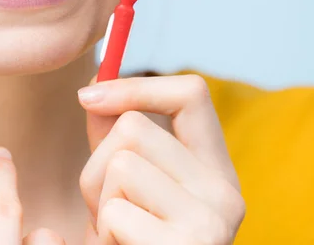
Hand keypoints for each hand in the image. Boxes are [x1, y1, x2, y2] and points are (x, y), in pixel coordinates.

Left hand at [78, 74, 245, 243]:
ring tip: (115, 233)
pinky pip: (115, 213)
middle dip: (98, 165)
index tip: (88, 96)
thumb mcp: (125, 188)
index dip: (136, 86)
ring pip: (121, 165)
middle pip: (133, 127)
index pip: (191, 94)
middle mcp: (225, 193)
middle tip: (109, 208)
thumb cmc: (131, 241)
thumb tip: (94, 85)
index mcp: (216, 172)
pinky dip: (103, 234)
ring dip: (99, 202)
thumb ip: (113, 142)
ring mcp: (211, 222)